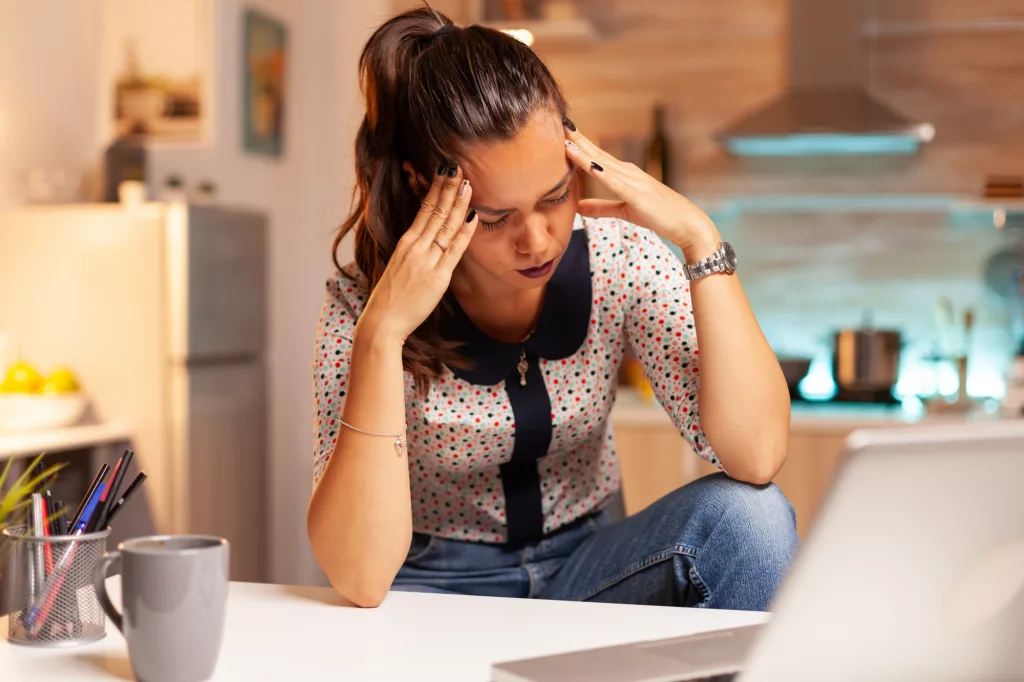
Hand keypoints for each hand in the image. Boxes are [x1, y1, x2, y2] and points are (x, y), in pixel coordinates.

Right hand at [358, 162, 477, 341]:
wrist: (382, 321)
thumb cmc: (391, 298)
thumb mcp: (400, 267)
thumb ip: (415, 253)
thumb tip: (430, 242)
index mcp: (406, 242)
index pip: (423, 208)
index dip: (436, 188)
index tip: (445, 171)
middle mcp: (415, 246)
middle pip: (435, 210)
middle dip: (448, 187)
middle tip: (459, 165)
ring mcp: (426, 260)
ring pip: (445, 225)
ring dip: (458, 202)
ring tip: (467, 182)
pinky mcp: (437, 276)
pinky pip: (454, 250)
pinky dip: (464, 232)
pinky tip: (473, 216)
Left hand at [562, 121, 720, 258]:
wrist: (687, 224)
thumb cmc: (659, 215)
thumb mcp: (624, 211)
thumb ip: (601, 208)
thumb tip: (578, 208)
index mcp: (624, 174)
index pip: (595, 156)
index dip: (578, 144)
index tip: (560, 132)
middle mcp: (628, 172)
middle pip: (597, 153)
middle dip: (577, 138)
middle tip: (558, 122)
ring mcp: (633, 181)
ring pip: (603, 163)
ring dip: (584, 150)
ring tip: (566, 138)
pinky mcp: (637, 195)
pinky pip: (615, 182)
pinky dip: (600, 172)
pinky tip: (588, 164)